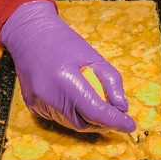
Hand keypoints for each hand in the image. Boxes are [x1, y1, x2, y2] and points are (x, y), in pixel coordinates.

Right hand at [0, 0, 135, 133]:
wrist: (30, 35)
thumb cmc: (63, 42)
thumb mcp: (94, 56)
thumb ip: (111, 82)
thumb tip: (122, 107)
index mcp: (66, 81)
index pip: (95, 112)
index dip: (115, 121)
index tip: (130, 125)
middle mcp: (49, 97)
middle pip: (83, 123)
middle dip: (102, 123)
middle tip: (115, 114)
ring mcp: (38, 104)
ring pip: (71, 124)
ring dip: (88, 120)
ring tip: (97, 104)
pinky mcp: (33, 106)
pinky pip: (58, 118)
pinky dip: (72, 115)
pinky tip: (77, 100)